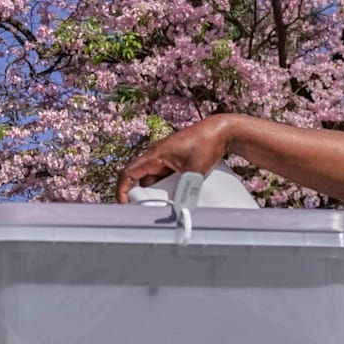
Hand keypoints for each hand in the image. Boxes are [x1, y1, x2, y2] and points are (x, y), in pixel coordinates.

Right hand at [115, 115, 231, 202]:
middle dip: (144, 197)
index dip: (122, 190)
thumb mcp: (195, 170)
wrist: (221, 132)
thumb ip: (186, 189)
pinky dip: (168, 188)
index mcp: (154, 155)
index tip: (125, 205)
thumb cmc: (207, 143)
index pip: (128, 173)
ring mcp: (165, 160)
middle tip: (153, 211)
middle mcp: (156, 157)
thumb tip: (179, 207)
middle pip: (141, 181)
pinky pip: (165, 179)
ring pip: (154, 181)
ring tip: (168, 206)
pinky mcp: (174, 163)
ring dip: (159, 193)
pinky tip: (179, 196)